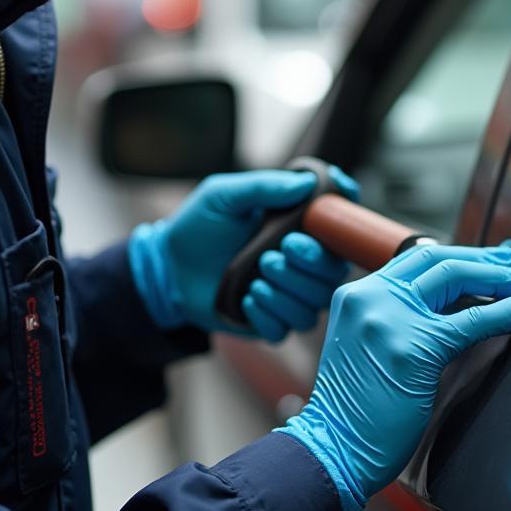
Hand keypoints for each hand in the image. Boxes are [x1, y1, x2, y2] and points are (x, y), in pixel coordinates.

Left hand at [127, 166, 357, 338]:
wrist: (167, 268)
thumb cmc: (198, 227)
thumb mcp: (224, 196)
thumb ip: (263, 187)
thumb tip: (306, 182)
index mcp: (297, 230)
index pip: (340, 232)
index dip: (343, 227)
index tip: (318, 219)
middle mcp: (300, 265)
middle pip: (334, 274)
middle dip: (311, 265)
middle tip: (275, 253)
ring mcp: (286, 295)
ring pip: (314, 305)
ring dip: (289, 292)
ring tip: (257, 277)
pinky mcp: (269, 321)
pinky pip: (286, 329)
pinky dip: (269, 315)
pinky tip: (247, 298)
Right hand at [280, 244, 510, 510]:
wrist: (334, 448)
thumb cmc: (354, 412)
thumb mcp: (367, 347)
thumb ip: (396, 321)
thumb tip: (452, 308)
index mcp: (357, 295)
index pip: (415, 259)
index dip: (457, 256)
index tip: (488, 260)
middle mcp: (370, 296)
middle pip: (437, 260)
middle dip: (484, 259)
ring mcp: (390, 318)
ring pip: (456, 277)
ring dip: (502, 278)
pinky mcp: (414, 347)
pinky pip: (474, 319)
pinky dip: (510, 310)